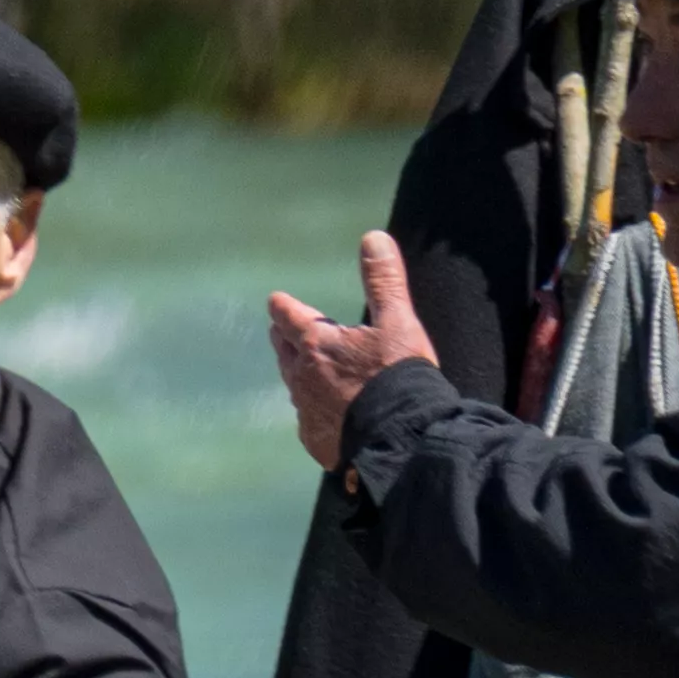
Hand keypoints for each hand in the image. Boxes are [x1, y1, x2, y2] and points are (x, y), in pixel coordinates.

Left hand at [263, 231, 441, 469]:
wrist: (402, 440)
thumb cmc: (400, 377)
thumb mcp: (398, 322)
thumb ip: (384, 281)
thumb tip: (373, 238)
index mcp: (316, 343)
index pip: (288, 316)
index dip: (283, 306)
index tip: (276, 302)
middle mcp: (302, 377)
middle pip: (284, 350)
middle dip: (286, 338)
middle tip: (285, 333)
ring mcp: (306, 411)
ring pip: (294, 385)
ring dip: (300, 374)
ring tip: (307, 371)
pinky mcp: (315, 439)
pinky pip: (308, 419)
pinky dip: (315, 410)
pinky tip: (325, 414)